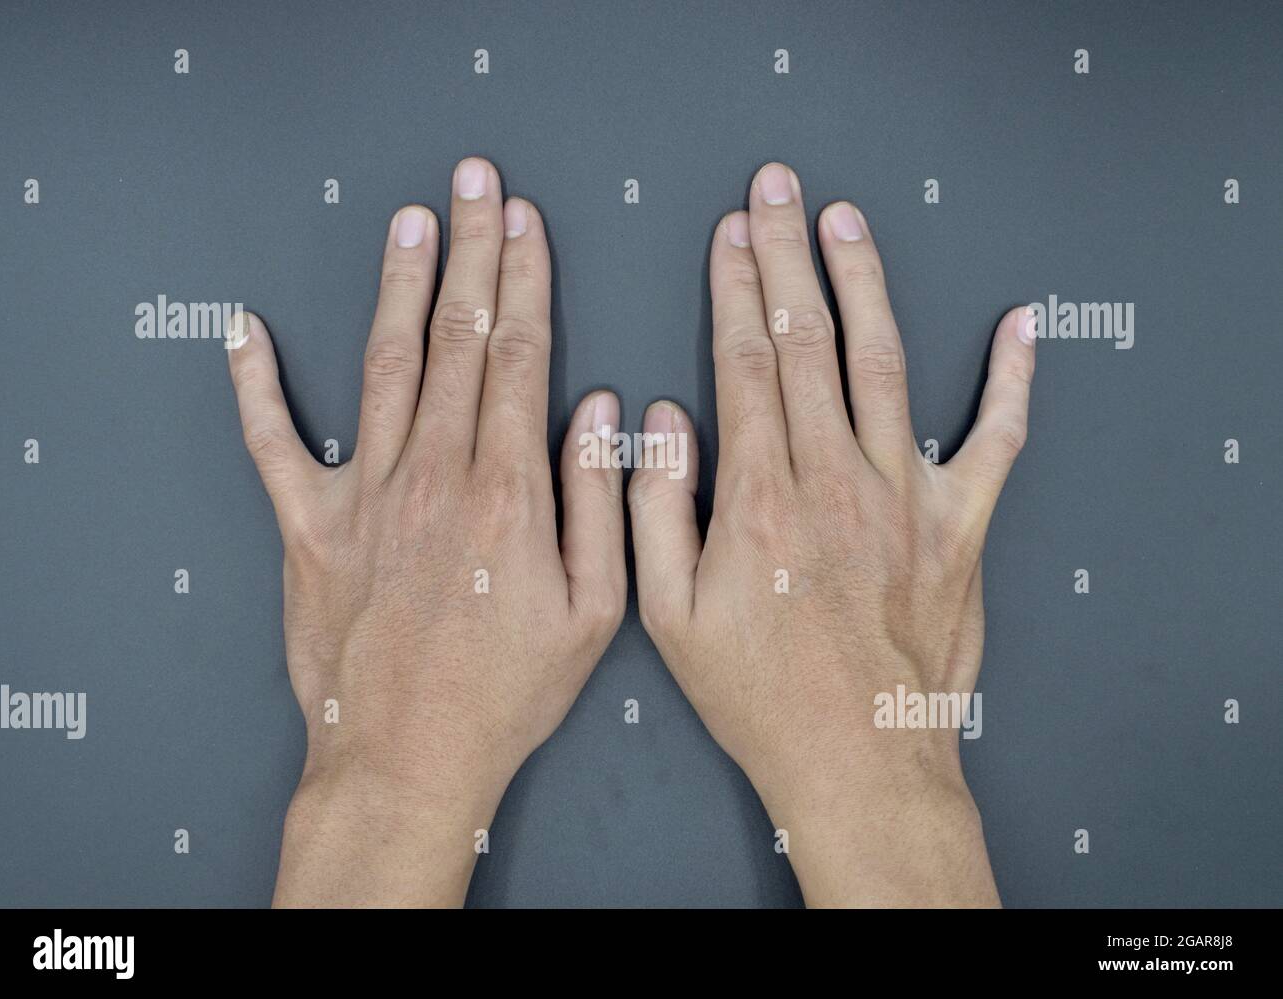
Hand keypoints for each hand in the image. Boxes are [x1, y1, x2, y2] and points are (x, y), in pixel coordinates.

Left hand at [226, 158, 624, 905]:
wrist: (404, 758)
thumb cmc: (503, 694)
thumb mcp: (594, 612)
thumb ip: (601, 501)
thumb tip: (601, 410)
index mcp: (506, 490)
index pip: (518, 356)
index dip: (525, 280)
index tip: (527, 224)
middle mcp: (432, 474)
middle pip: (456, 338)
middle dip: (471, 251)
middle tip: (476, 184)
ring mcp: (363, 495)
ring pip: (385, 364)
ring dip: (401, 285)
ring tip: (412, 220)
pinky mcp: (308, 527)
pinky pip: (272, 443)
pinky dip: (256, 385)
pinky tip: (245, 331)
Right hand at [628, 162, 1036, 906]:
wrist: (859, 758)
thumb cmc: (761, 695)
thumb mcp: (668, 617)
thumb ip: (652, 508)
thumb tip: (657, 419)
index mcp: (759, 496)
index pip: (745, 360)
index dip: (736, 288)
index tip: (730, 235)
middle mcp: (833, 477)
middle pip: (808, 340)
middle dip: (787, 255)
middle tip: (777, 191)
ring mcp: (905, 497)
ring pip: (883, 362)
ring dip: (863, 283)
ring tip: (845, 221)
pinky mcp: (960, 526)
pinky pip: (997, 441)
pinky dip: (1013, 383)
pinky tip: (1019, 328)